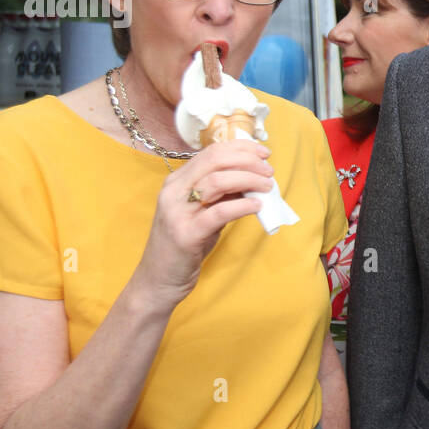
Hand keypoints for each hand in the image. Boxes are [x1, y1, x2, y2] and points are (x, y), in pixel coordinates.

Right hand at [133, 140, 273, 303]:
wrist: (158, 280)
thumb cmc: (184, 246)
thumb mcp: (203, 213)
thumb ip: (223, 194)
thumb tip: (253, 177)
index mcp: (177, 182)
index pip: (211, 151)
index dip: (241, 148)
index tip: (263, 153)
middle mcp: (173, 191)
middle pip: (215, 160)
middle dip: (248, 161)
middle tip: (269, 171)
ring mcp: (177, 212)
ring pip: (217, 181)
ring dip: (249, 180)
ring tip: (267, 187)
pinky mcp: (186, 234)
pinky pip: (219, 212)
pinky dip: (242, 206)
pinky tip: (257, 207)